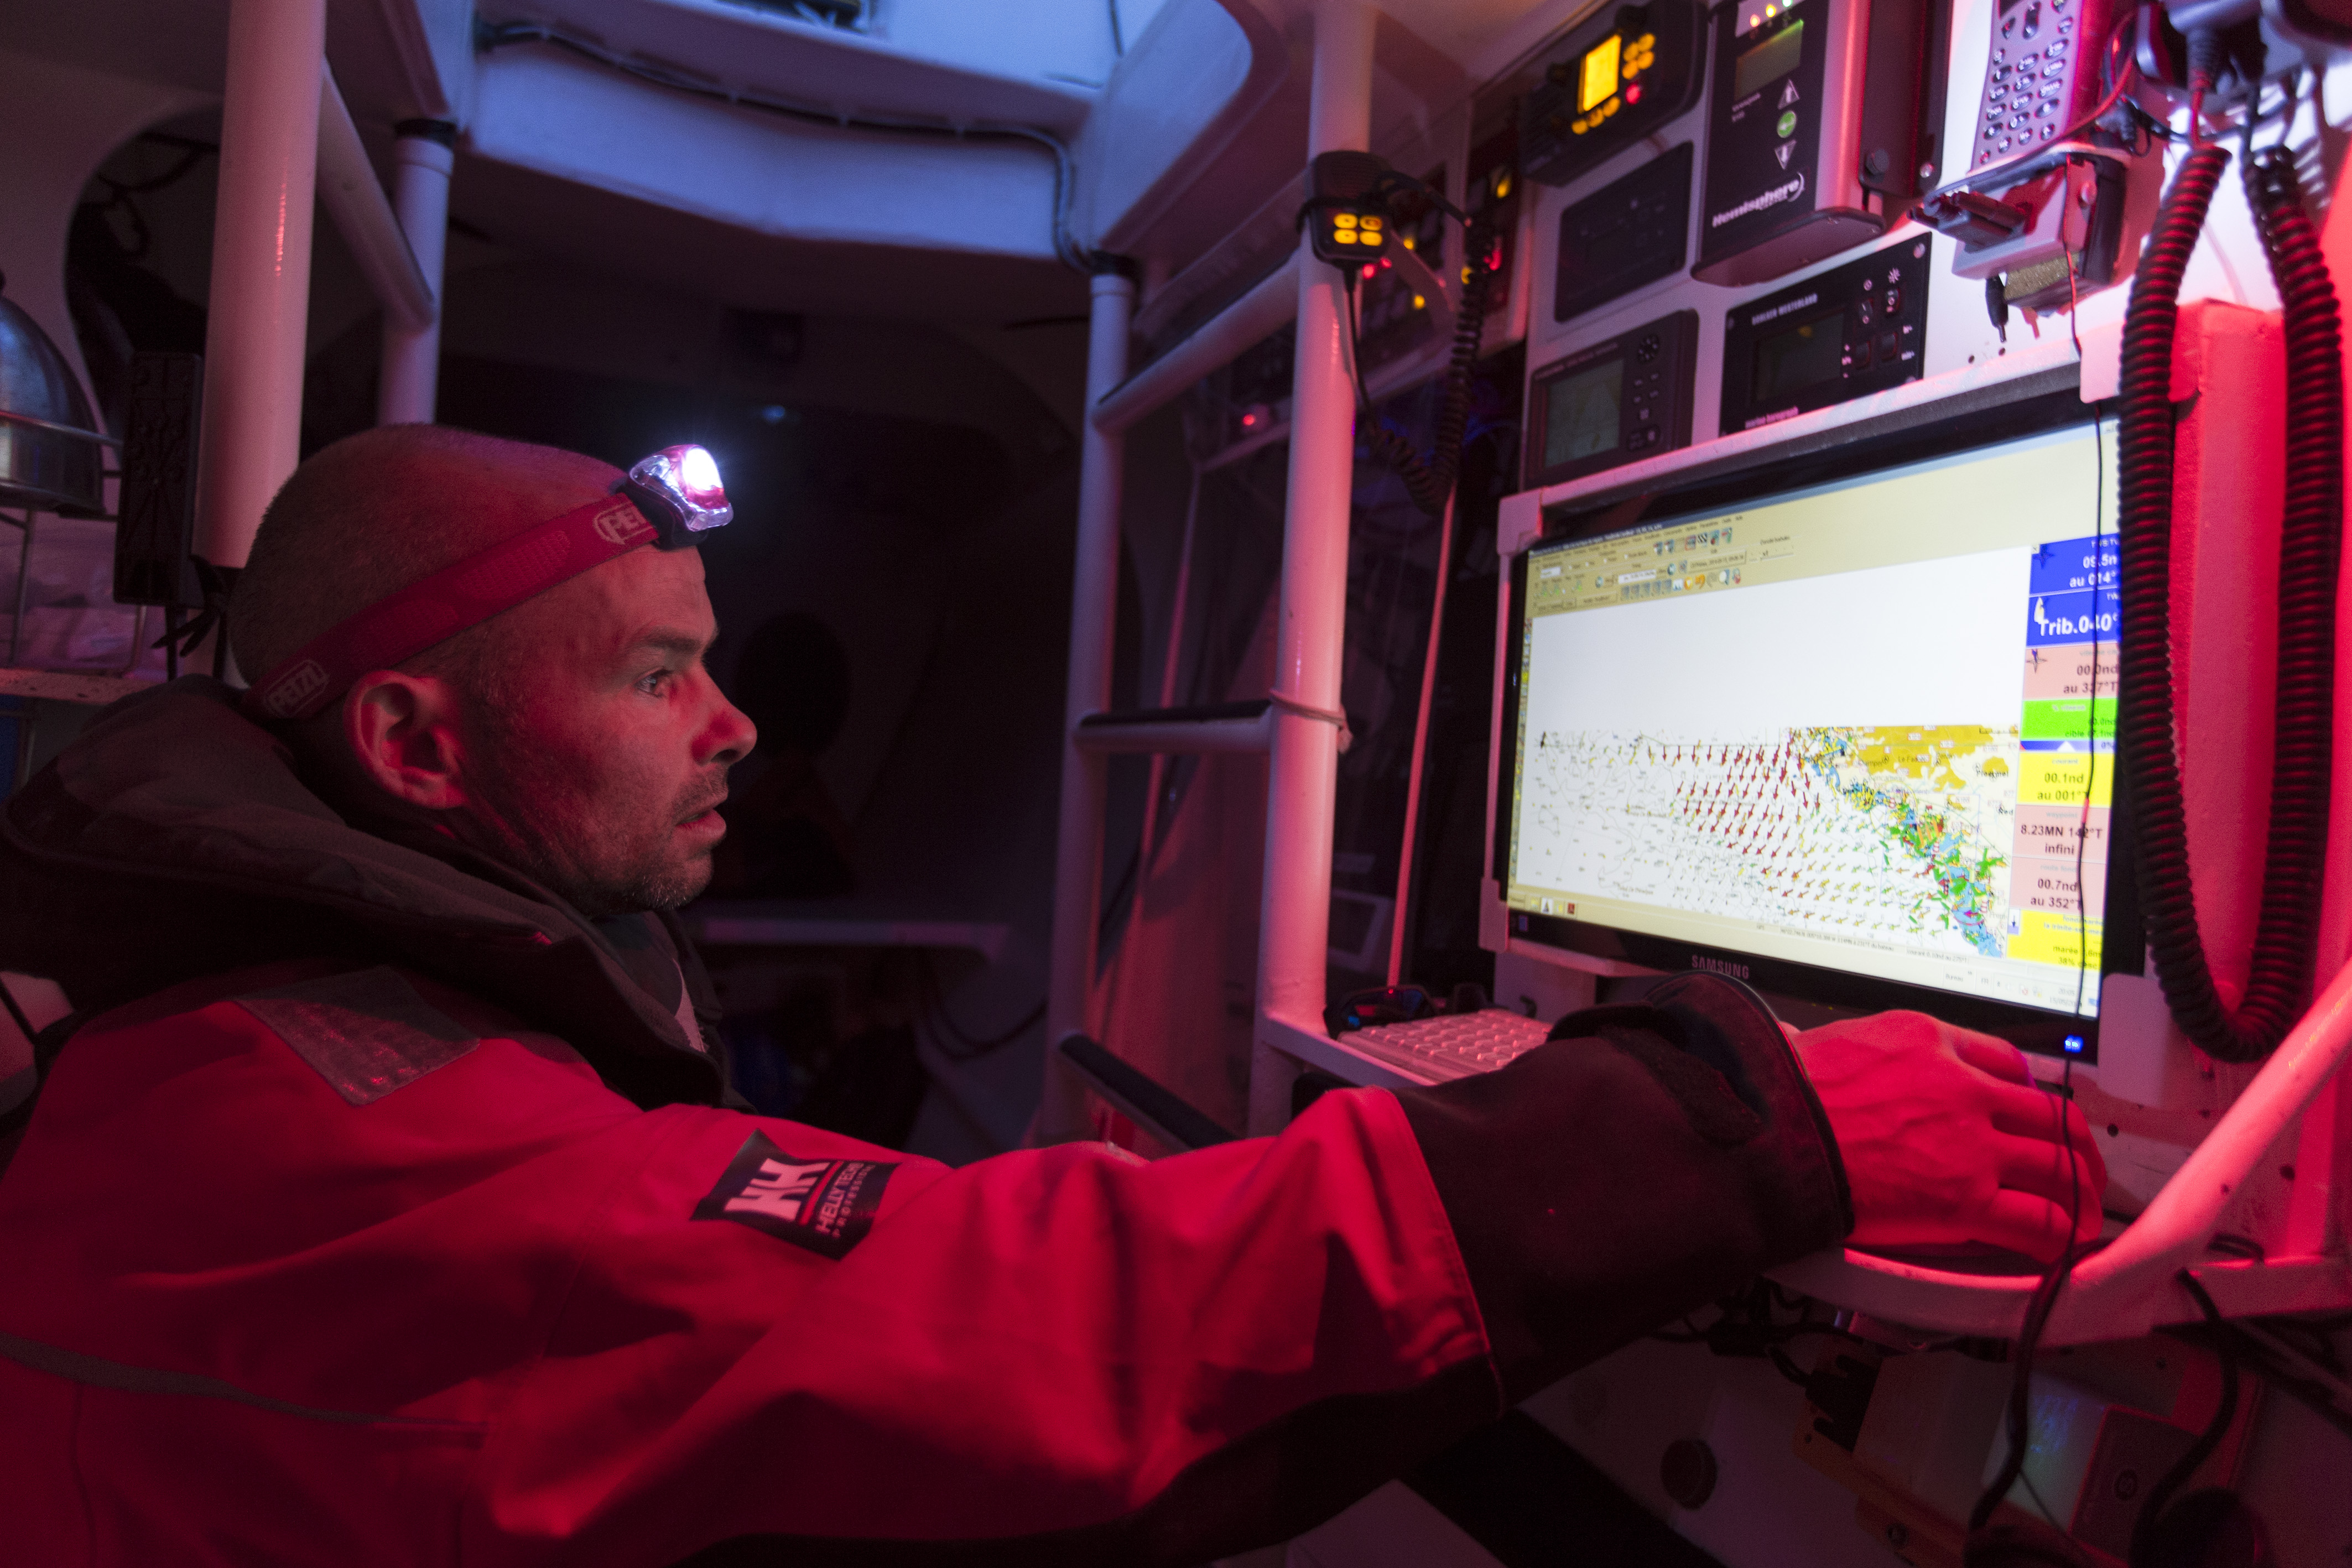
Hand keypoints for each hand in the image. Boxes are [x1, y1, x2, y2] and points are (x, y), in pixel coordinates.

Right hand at [1790, 1012, 2106, 1262]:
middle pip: (2048, 1113)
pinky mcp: (1965, 1199)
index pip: (2004, 1061)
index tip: (2027, 1111)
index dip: (2025, 1091)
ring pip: (2058, 1165)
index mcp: (1929, 1040)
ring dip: (2081, 1193)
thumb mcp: (1834, 1041)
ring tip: (2085, 1213)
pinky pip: (2039, 1219)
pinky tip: (2065, 1244)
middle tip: (2079, 1166)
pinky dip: (2062, 1234)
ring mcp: (1970, 1144)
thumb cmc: (1783, 1091)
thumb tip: (1831, 1050)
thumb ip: (1865, 1050)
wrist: (1767, 1131)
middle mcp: (1962, 1086)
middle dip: (2074, 1145)